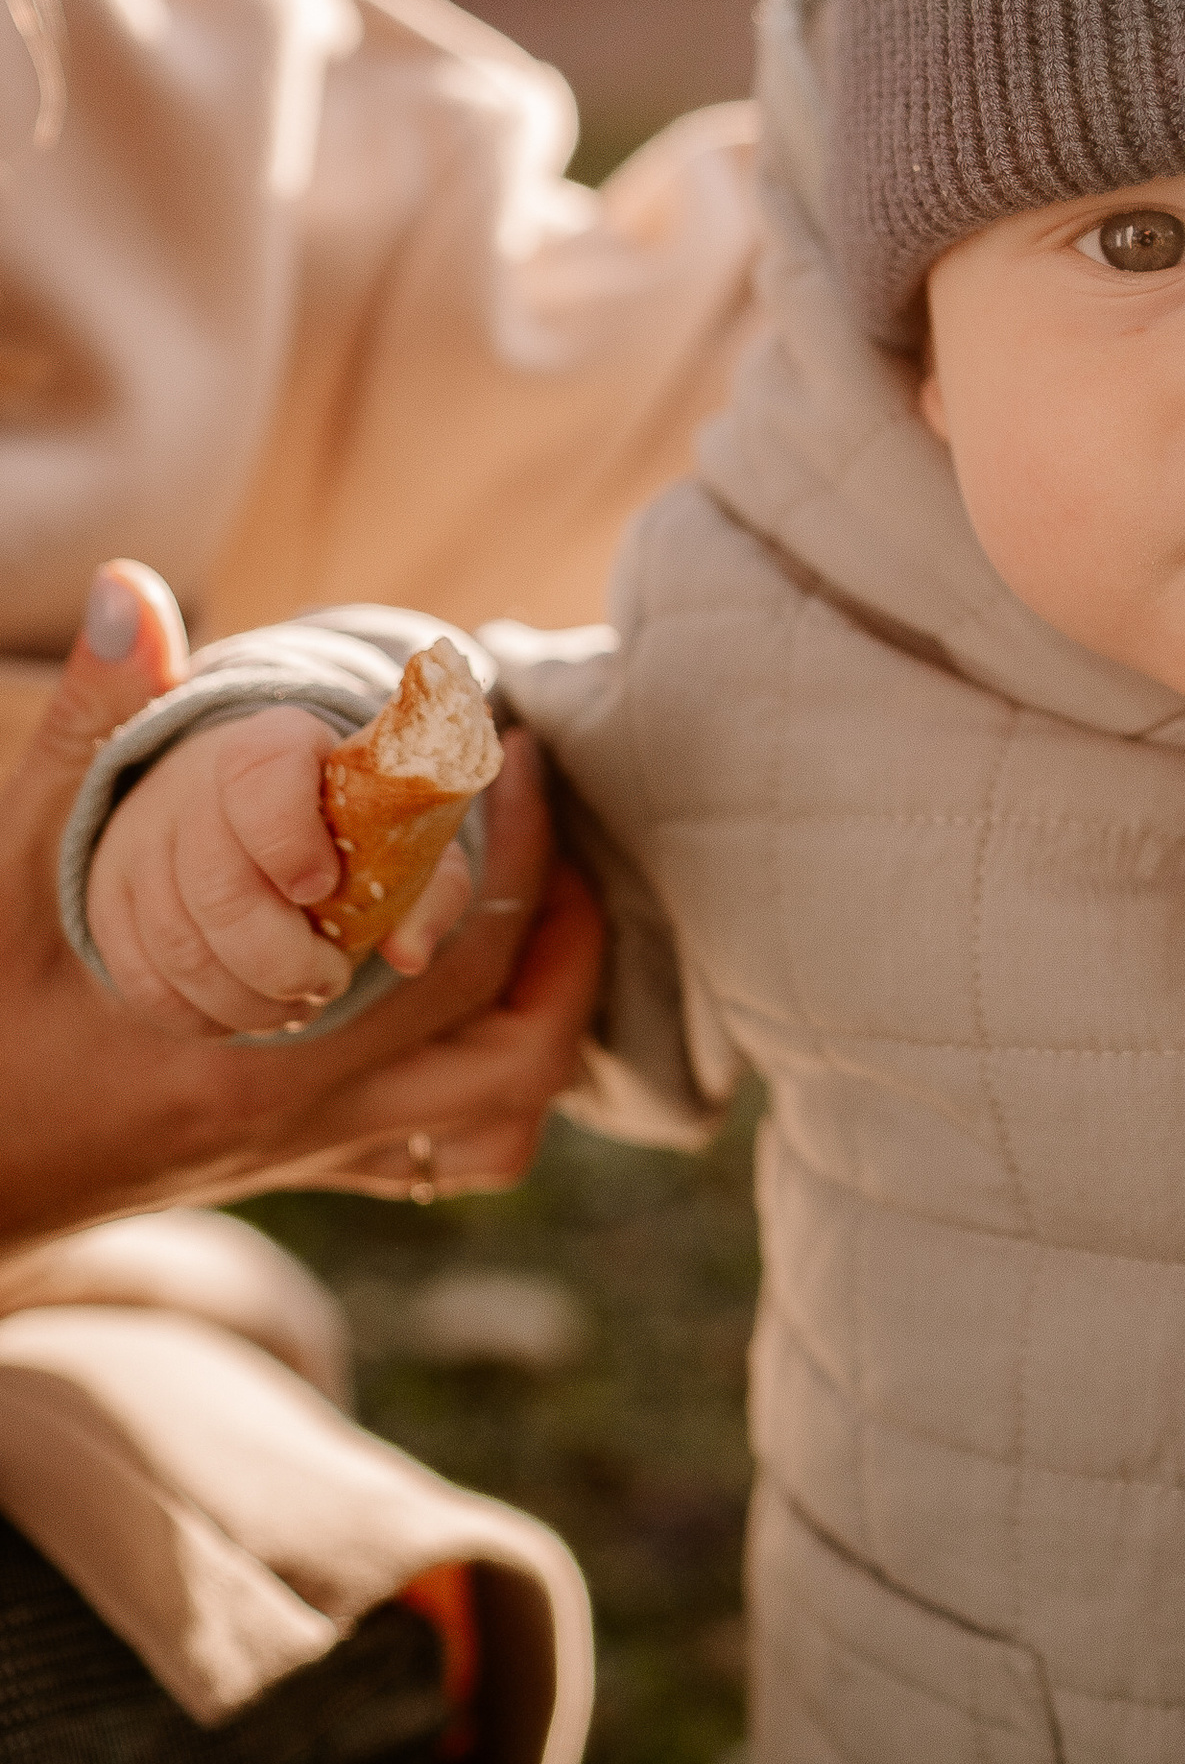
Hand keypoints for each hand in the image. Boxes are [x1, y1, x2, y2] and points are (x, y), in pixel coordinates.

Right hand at [0, 566, 599, 1241]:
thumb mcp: (8, 871)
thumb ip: (85, 735)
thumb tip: (134, 592)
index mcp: (251, 1060)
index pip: (444, 959)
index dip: (507, 850)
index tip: (516, 749)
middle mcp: (300, 1122)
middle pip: (509, 1045)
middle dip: (553, 920)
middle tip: (539, 807)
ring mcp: (308, 1158)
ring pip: (500, 1121)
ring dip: (548, 1013)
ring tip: (548, 902)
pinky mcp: (301, 1170)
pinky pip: (451, 1159)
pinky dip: (499, 1089)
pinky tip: (488, 999)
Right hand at [89, 703, 472, 1039]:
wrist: (244, 800)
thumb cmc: (344, 824)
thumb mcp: (400, 834)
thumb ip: (429, 883)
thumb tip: (412, 954)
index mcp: (274, 745)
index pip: (261, 776)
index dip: (291, 841)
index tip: (325, 888)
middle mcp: (191, 786)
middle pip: (219, 889)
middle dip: (284, 960)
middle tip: (330, 979)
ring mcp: (140, 844)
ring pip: (181, 946)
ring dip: (250, 999)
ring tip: (298, 1004)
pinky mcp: (109, 900)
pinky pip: (143, 981)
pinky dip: (201, 1015)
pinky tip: (245, 1013)